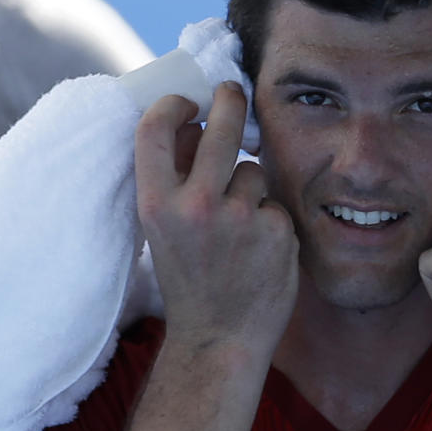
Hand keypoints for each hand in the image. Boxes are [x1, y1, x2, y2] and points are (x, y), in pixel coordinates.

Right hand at [134, 82, 298, 360]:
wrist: (219, 340)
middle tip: (232, 91)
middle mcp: (197, 205)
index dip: (172, 104)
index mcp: (156, 204)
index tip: (187, 101)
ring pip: (253, 169)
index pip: (154, 128)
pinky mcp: (277, 228)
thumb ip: (174, 178)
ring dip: (248, 188)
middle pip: (222, 126)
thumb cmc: (189, 279)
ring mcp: (241, 216)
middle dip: (228, 99)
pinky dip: (268, 218)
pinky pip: (274, 202)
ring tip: (236, 230)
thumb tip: (193, 120)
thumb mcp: (162, 229)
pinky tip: (257, 250)